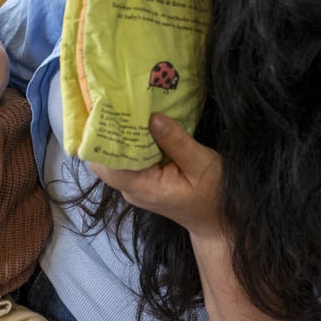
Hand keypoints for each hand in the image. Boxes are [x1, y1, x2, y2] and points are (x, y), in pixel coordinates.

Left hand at [89, 113, 223, 239]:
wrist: (218, 219)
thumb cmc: (214, 194)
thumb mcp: (201, 163)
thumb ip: (176, 141)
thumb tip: (153, 117)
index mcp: (143, 187)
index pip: (106, 165)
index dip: (102, 139)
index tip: (109, 111)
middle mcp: (132, 187)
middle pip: (107, 158)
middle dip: (112, 130)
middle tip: (120, 101)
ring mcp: (135, 184)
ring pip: (116, 156)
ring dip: (121, 134)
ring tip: (128, 105)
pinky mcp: (141, 179)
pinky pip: (129, 158)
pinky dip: (133, 140)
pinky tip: (140, 120)